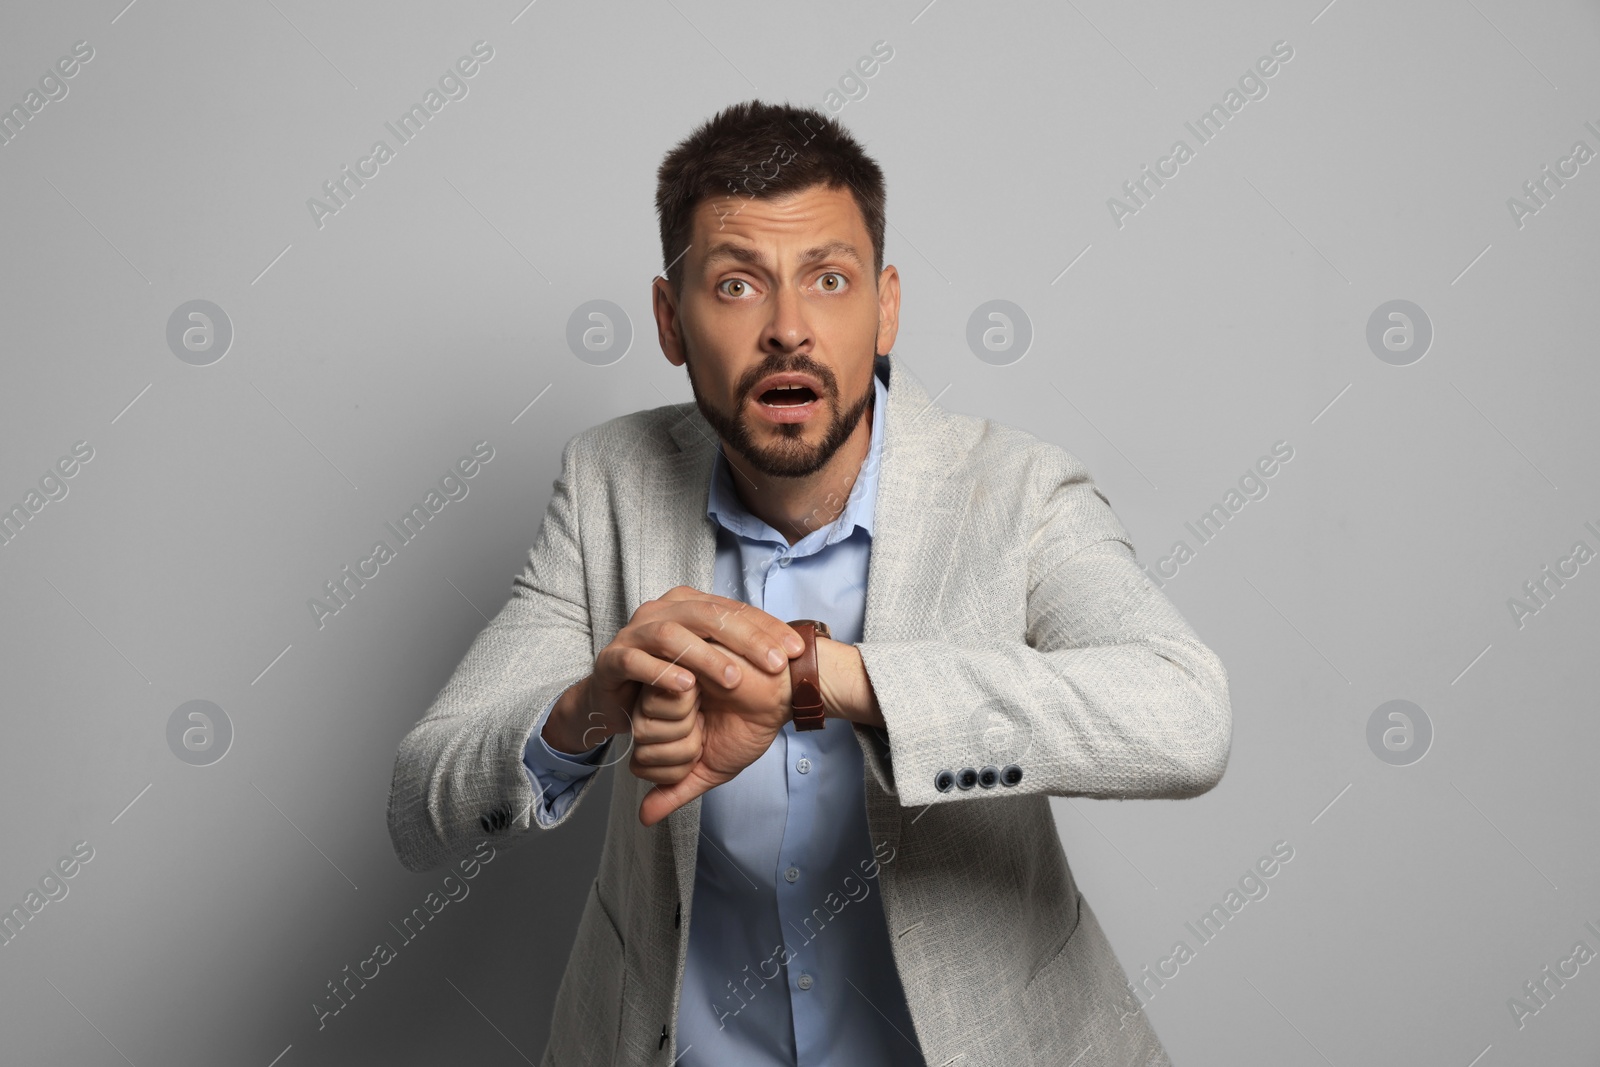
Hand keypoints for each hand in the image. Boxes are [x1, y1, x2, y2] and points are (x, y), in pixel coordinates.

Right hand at [560, 587, 802, 754]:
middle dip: (746, 639)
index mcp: (688, 604)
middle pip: (708, 614)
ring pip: (673, 634)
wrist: (612, 701)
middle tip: (774, 665)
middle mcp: (661, 610)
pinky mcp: (612, 659)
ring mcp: (634, 632)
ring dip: (706, 656)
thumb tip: (789, 652)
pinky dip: (663, 673)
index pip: (733, 609)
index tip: (796, 651)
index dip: (767, 628)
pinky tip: (687, 688)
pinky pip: (637, 661)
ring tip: (734, 679)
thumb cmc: (668, 678)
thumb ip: (740, 652)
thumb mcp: (709, 663)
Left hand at [637, 640, 793, 826]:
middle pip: (640, 743)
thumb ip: (676, 790)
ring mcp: (659, 684)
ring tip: (705, 704)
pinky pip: (653, 699)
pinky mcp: (666, 665)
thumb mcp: (711, 768)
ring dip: (680, 726)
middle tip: (706, 723)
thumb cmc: (748, 726)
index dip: (674, 767)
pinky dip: (681, 705)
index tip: (703, 746)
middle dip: (679, 745)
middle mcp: (655, 705)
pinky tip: (703, 690)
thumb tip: (645, 818)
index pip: (641, 764)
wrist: (776, 697)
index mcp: (663, 728)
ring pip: (642, 725)